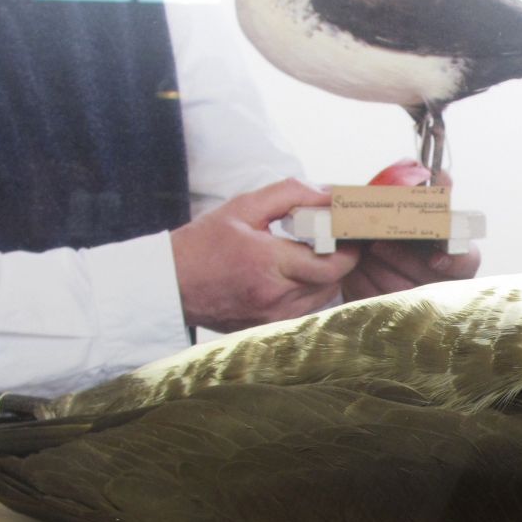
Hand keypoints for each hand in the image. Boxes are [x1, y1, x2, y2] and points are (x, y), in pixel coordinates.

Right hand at [170, 179, 359, 330]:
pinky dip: (309, 291)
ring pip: (322, 297)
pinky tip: (296, 274)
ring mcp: (273, 316)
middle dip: (341, 260)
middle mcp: (275, 295)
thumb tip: (327, 193)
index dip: (349, 249)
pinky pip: (305, 309)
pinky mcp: (269, 327)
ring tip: (314, 255)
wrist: (172, 285)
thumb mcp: (243, 207)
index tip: (349, 233)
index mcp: (269, 262)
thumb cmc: (204, 243)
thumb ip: (289, 194)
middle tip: (336, 240)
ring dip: (326, 276)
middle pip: (332, 282)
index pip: (332, 264)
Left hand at [341, 168, 480, 300]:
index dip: (452, 260)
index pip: (466, 262)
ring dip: (377, 269)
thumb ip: (430, 193)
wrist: (372, 257)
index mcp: (456, 257)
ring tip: (361, 252)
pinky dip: (362, 282)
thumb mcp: (415, 209)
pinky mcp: (390, 313)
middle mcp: (443, 285)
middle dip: (400, 259)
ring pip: (400, 292)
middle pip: (427, 278)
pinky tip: (353, 267)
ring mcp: (418, 304)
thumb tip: (441, 174)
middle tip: (377, 243)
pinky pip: (377, 301)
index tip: (434, 258)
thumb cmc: (402, 232)